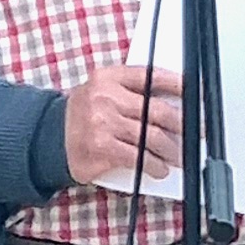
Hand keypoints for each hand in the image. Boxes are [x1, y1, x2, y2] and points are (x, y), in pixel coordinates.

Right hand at [60, 64, 183, 186]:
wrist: (49, 138)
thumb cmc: (82, 116)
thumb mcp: (101, 92)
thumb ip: (131, 92)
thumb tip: (173, 104)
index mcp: (108, 77)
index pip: (150, 76)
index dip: (177, 85)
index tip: (195, 93)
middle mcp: (105, 96)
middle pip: (157, 109)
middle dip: (181, 124)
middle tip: (194, 132)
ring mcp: (103, 122)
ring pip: (151, 136)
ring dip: (170, 150)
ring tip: (176, 156)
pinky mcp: (102, 146)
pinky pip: (138, 156)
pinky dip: (154, 165)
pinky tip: (159, 169)